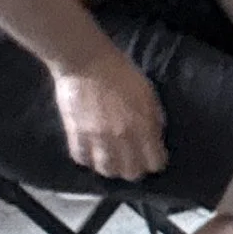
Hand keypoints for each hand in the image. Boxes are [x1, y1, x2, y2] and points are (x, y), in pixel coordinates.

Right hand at [52, 47, 166, 180]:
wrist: (86, 60)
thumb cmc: (121, 72)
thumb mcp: (148, 92)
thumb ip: (154, 116)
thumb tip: (157, 135)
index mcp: (143, 125)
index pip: (155, 162)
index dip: (156, 162)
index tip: (153, 157)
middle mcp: (121, 137)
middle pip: (131, 173)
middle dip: (134, 169)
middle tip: (132, 161)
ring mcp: (97, 138)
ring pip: (106, 171)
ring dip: (111, 168)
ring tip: (112, 160)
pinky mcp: (75, 134)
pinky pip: (82, 159)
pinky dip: (88, 159)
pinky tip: (92, 152)